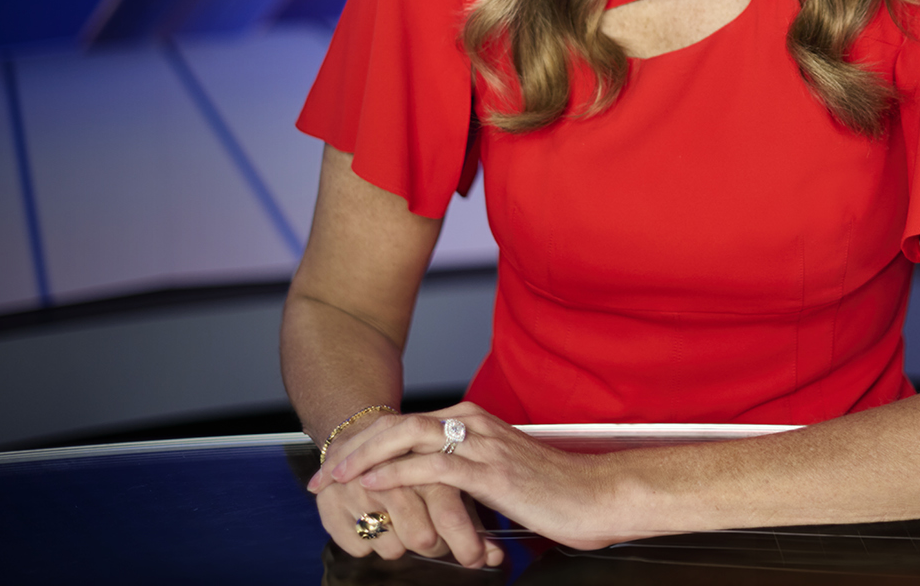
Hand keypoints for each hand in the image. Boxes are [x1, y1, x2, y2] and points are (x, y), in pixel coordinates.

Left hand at [323, 401, 632, 550]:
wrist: (599, 495)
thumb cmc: (557, 494)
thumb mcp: (502, 479)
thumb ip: (470, 479)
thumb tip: (442, 499)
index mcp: (471, 420)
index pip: (405, 425)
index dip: (366, 443)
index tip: (337, 462)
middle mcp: (470, 422)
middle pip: (396, 425)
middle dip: (353, 446)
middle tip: (320, 469)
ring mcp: (478, 442)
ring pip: (406, 439)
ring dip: (363, 458)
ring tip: (334, 475)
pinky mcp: (488, 469)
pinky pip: (430, 468)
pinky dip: (395, 476)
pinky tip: (372, 485)